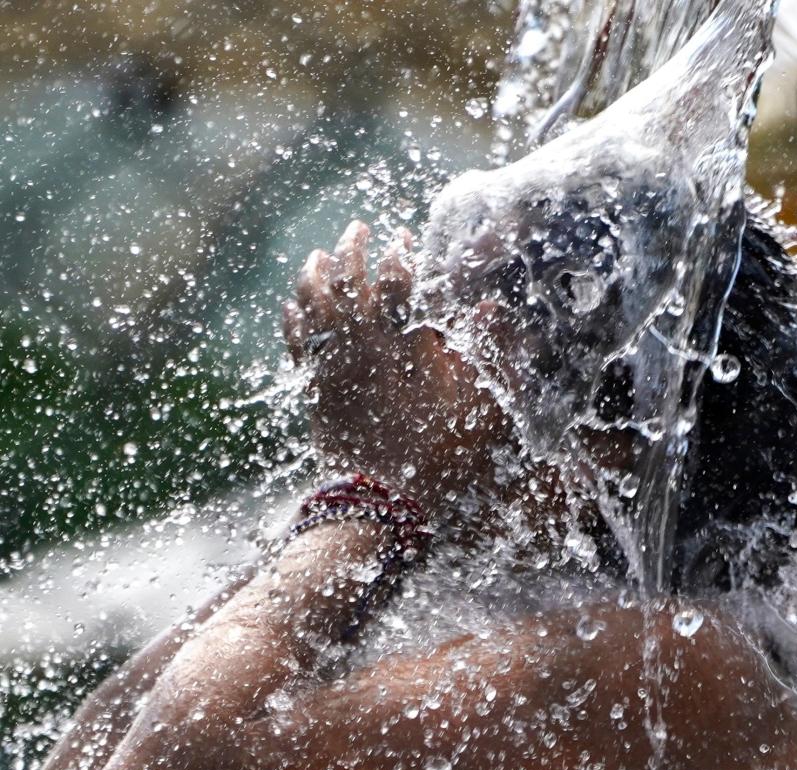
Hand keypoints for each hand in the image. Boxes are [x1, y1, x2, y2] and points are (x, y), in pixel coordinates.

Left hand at [282, 221, 506, 513]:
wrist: (384, 501)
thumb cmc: (438, 457)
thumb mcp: (479, 407)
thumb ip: (488, 353)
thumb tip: (493, 305)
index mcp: (404, 344)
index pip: (398, 280)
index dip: (400, 254)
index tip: (404, 239)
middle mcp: (363, 346)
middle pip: (348, 280)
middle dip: (352, 248)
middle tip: (357, 229)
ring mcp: (333, 366)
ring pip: (313, 304)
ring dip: (314, 275)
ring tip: (317, 256)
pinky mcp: (314, 390)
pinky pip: (296, 344)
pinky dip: (293, 319)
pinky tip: (291, 307)